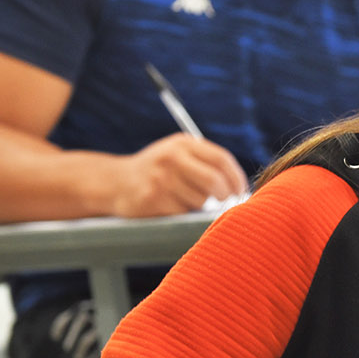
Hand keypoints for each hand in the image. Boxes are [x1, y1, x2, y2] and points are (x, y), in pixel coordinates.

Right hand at [108, 133, 246, 217]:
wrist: (116, 182)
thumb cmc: (158, 171)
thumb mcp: (178, 154)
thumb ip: (205, 161)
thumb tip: (239, 186)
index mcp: (182, 144)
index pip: (221, 159)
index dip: (237, 177)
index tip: (241, 190)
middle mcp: (172, 158)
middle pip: (214, 181)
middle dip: (226, 195)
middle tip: (226, 201)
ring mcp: (161, 179)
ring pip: (201, 200)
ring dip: (200, 205)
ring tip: (185, 199)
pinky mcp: (153, 199)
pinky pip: (184, 212)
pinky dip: (184, 213)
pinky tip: (170, 206)